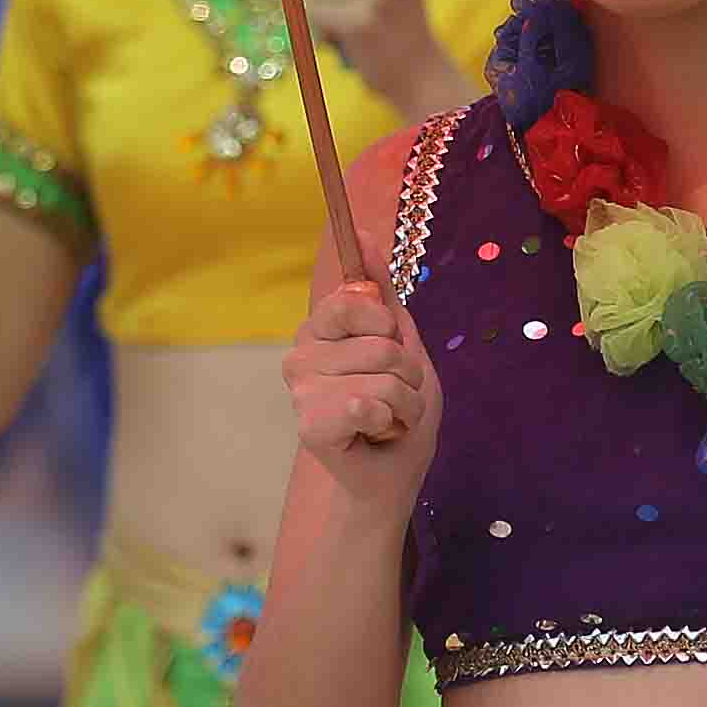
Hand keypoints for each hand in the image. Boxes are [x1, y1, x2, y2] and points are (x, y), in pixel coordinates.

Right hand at [286, 284, 441, 519]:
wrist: (394, 475)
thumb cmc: (398, 411)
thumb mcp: (402, 340)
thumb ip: (381, 289)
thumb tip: (364, 231)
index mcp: (320, 329)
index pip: (353, 298)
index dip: (386, 325)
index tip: (388, 349)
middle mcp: (300, 355)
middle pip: (380, 342)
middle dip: (406, 374)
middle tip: (393, 398)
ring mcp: (301, 391)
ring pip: (384, 377)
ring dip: (405, 404)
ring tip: (388, 421)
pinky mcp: (310, 425)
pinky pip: (369, 404)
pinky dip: (391, 423)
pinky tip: (375, 436)